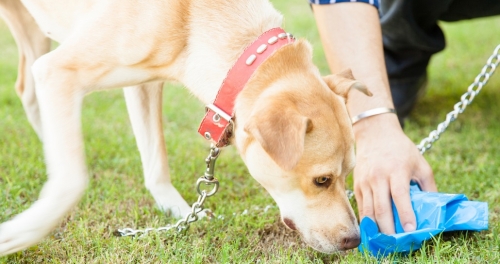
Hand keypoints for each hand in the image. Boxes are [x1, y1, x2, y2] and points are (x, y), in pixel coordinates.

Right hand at [352, 114, 436, 233]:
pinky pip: (361, 207)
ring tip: (384, 241)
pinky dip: (367, 221)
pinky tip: (374, 230)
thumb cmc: (402, 150)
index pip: (400, 196)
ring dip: (377, 228)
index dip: (405, 214)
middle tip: (396, 243)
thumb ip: (428, 187)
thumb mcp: (421, 164)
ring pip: (369, 210)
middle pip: (382, 207)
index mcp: (397, 170)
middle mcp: (379, 176)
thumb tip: (433, 210)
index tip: (411, 230)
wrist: (375, 134)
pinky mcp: (357, 184)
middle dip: (389, 228)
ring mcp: (365, 181)